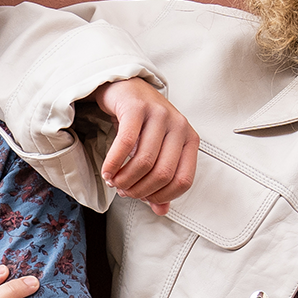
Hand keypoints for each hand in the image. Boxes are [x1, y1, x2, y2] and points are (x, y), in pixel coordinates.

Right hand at [92, 77, 198, 214]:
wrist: (126, 87)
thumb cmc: (143, 123)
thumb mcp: (157, 151)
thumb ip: (161, 181)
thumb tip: (161, 210)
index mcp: (190, 139)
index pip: (183, 181)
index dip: (161, 196)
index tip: (142, 197)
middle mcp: (179, 125)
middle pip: (163, 173)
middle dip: (140, 189)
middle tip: (124, 191)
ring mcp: (159, 114)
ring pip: (144, 161)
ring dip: (125, 178)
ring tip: (114, 181)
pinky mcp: (137, 107)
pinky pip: (126, 143)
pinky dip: (114, 163)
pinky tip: (107, 171)